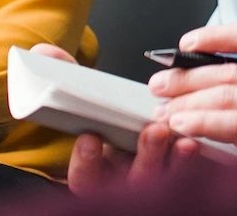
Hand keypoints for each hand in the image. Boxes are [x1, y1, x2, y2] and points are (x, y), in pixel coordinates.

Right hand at [28, 44, 202, 192]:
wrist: (135, 125)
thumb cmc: (107, 116)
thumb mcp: (84, 97)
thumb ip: (64, 76)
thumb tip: (43, 54)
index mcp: (97, 167)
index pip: (85, 178)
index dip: (86, 162)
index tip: (89, 138)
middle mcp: (123, 179)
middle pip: (132, 182)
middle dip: (144, 155)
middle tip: (152, 130)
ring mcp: (152, 179)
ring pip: (162, 179)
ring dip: (171, 155)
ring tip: (176, 129)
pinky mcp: (178, 174)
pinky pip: (186, 174)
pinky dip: (189, 159)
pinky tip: (192, 139)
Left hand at [148, 22, 236, 156]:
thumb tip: (220, 69)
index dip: (213, 35)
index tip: (186, 43)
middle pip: (230, 69)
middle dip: (186, 76)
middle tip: (160, 83)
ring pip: (227, 96)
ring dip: (187, 103)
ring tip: (165, 110)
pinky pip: (233, 126)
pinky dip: (202, 122)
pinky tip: (184, 125)